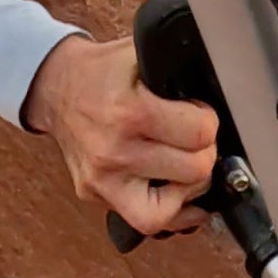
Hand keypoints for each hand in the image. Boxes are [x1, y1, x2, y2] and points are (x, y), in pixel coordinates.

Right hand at [26, 34, 219, 237]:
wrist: (54, 86)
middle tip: (192, 138)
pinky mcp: (96, 194)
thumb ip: (179, 68)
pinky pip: (147, 223)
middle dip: (204, 152)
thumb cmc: (100, 71)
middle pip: (194, 171)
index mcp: (129, 111)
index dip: (208, 120)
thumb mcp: (139, 54)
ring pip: (173, 209)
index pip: (200, 132)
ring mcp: (103, 180)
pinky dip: (172, 215)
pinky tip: (181, 197)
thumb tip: (222, 83)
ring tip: (185, 166)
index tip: (198, 113)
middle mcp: (114, 151)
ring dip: (190, 187)